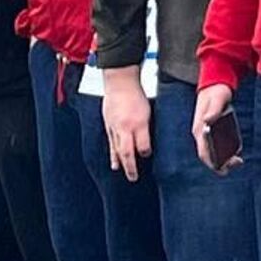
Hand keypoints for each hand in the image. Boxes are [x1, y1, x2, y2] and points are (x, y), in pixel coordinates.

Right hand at [103, 67, 152, 182]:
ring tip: (125, 175)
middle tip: (134, 178)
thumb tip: (151, 141)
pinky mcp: (108, 125)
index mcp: (139, 122)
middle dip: (131, 167)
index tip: (148, 156)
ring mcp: (115, 127)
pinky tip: (114, 164)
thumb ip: (148, 126)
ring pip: (117, 150)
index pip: (143, 145)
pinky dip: (113, 155)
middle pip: (128, 152)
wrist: (120, 82)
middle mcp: (127, 127)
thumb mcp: (149, 109)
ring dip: (121, 164)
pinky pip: (110, 144)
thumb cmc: (137, 94)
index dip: (146, 153)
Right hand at [192, 84, 237, 173]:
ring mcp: (206, 132)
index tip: (223, 170)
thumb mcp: (218, 98)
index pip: (203, 152)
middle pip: (208, 155)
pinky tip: (236, 152)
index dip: (212, 163)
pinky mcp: (213, 130)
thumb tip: (207, 120)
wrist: (216, 83)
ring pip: (213, 152)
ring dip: (224, 159)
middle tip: (237, 163)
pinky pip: (217, 146)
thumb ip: (214, 110)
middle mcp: (201, 133)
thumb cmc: (217, 90)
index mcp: (199, 128)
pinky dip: (226, 152)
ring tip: (238, 161)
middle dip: (221, 164)